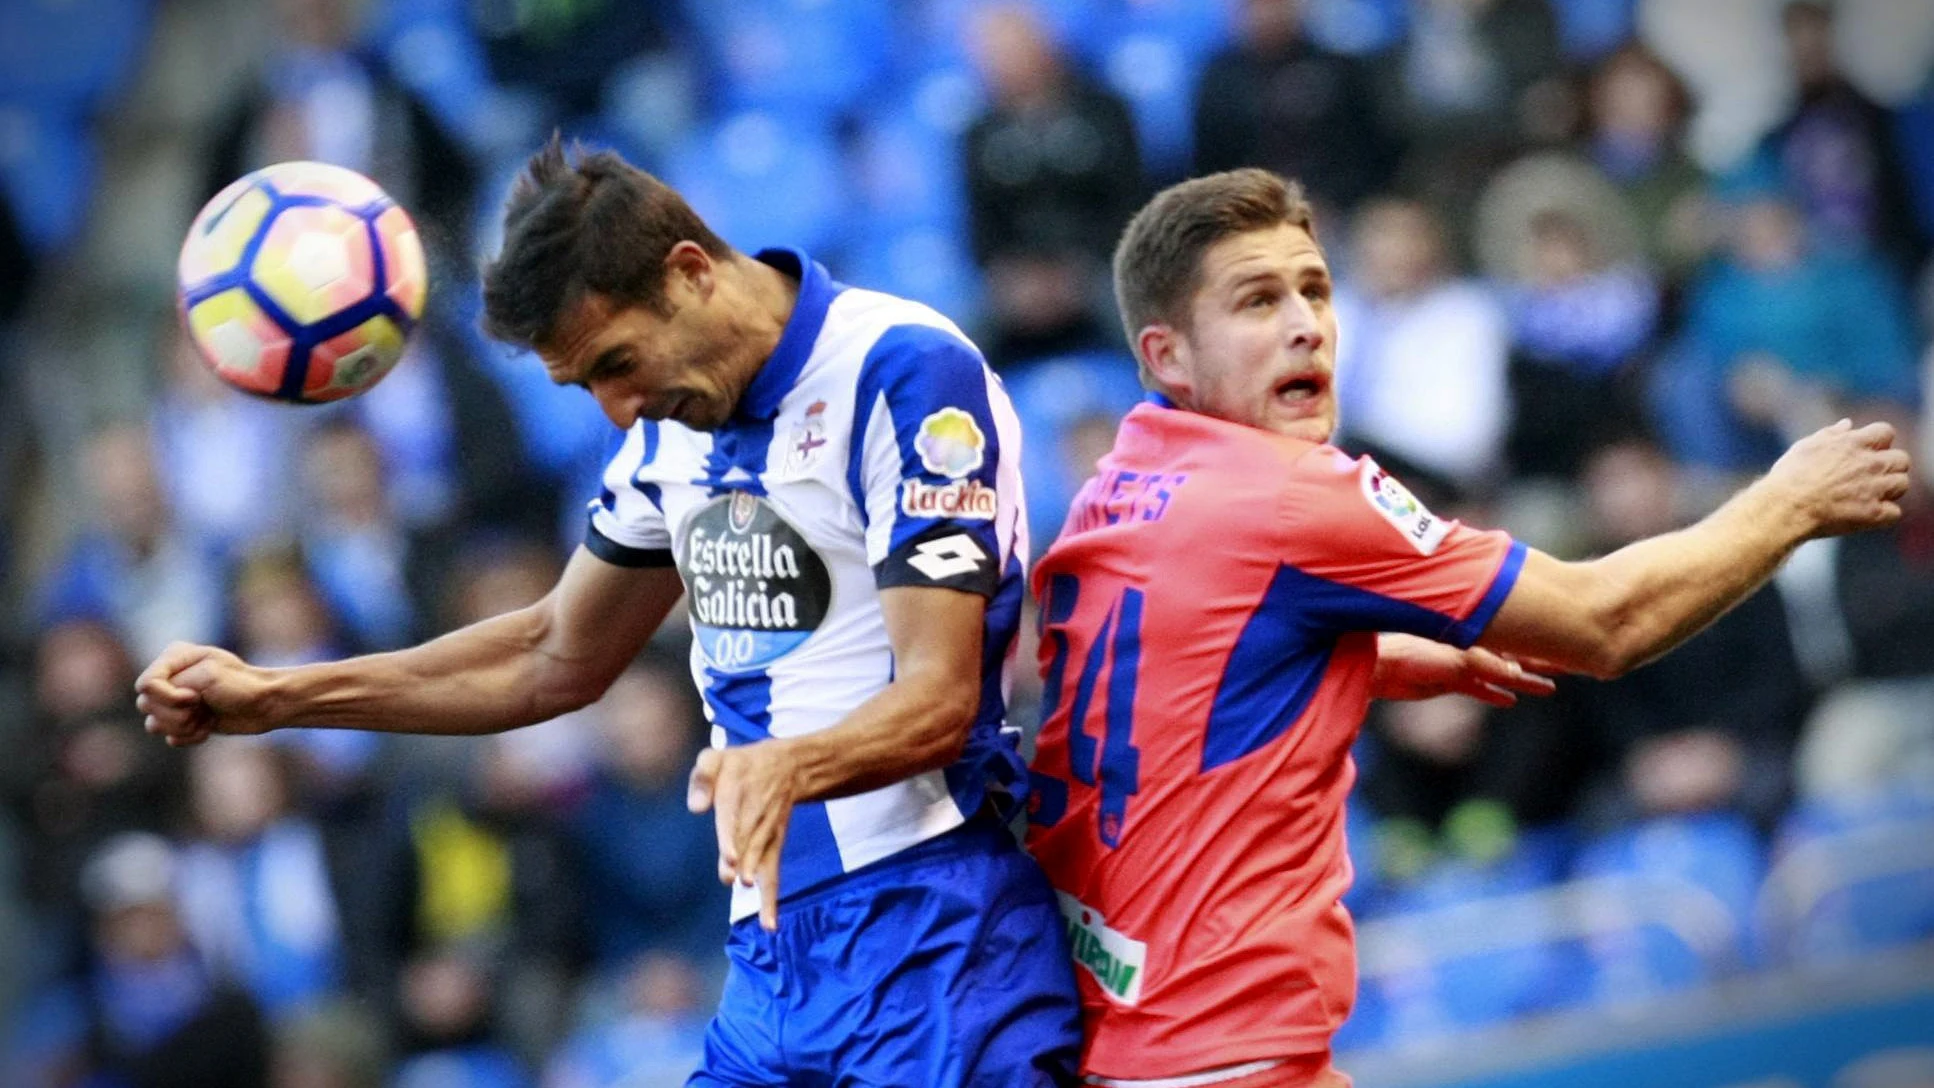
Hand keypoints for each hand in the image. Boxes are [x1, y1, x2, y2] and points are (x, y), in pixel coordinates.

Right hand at [135, 642, 277, 746]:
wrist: (267, 705)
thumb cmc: (242, 685)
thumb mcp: (208, 674)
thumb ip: (172, 684)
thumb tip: (149, 702)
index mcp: (174, 658)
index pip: (145, 684)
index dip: (167, 696)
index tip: (195, 696)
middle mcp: (170, 677)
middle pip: (146, 706)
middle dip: (177, 713)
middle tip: (204, 705)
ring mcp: (175, 700)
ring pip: (153, 725)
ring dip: (184, 726)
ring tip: (207, 716)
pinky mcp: (183, 721)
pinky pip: (170, 737)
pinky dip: (189, 736)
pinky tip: (209, 727)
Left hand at [687, 741, 800, 931]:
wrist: (788, 767)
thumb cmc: (740, 765)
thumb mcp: (716, 757)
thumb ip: (702, 778)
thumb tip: (696, 808)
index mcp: (737, 792)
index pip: (733, 817)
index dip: (732, 838)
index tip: (730, 857)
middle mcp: (755, 817)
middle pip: (748, 842)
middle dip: (743, 861)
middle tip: (735, 878)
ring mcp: (766, 836)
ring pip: (761, 859)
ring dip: (756, 876)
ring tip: (749, 893)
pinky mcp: (773, 849)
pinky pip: (773, 876)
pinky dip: (771, 900)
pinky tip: (769, 926)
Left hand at [1372, 633, 1557, 707]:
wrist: (1379, 669)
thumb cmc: (1410, 654)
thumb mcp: (1451, 660)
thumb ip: (1484, 666)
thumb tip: (1517, 674)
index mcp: (1477, 636)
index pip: (1517, 637)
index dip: (1542, 641)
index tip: (1569, 642)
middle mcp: (1474, 647)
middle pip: (1516, 655)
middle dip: (1541, 659)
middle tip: (1572, 663)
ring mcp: (1464, 665)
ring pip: (1503, 675)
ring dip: (1525, 681)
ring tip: (1550, 687)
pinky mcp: (1452, 682)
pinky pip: (1481, 690)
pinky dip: (1496, 694)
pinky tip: (1512, 700)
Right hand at [1765, 419, 1912, 537]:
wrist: (1785, 507)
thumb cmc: (1789, 477)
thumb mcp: (1806, 447)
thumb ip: (1831, 434)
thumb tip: (1848, 424)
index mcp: (1853, 443)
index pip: (1885, 432)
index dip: (1880, 442)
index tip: (1868, 451)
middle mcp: (1870, 463)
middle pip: (1901, 459)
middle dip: (1890, 466)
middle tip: (1871, 476)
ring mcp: (1874, 488)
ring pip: (1902, 484)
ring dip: (1890, 489)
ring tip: (1869, 495)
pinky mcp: (1873, 513)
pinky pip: (1895, 512)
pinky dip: (1883, 514)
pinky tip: (1866, 514)